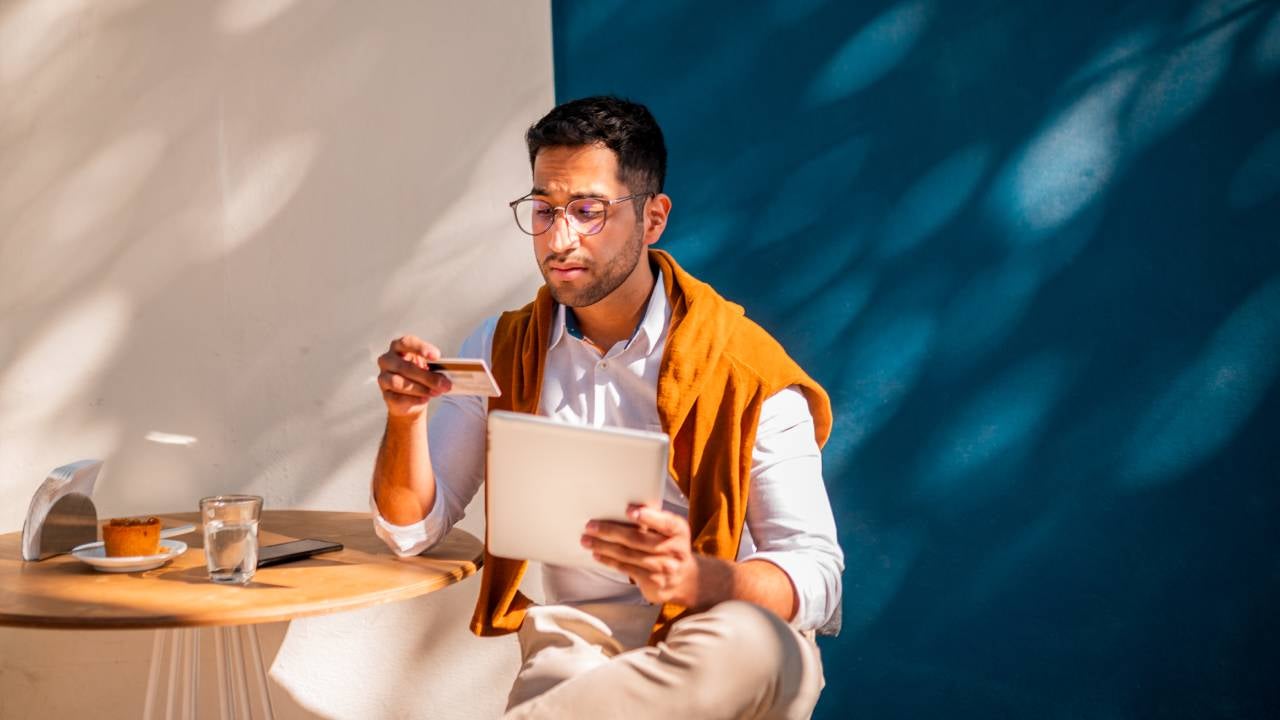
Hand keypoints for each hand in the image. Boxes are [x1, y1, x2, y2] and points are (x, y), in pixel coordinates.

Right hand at [376, 335, 452, 418]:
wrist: (413, 399)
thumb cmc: (421, 376)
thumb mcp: (429, 368)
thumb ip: (435, 368)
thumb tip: (445, 377)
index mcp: (398, 347)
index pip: (406, 342)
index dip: (421, 348)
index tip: (437, 356)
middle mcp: (387, 360)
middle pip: (405, 366)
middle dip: (427, 376)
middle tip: (444, 384)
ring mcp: (383, 377)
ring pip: (398, 383)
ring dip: (420, 388)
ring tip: (436, 392)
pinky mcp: (385, 394)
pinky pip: (397, 398)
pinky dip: (414, 399)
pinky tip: (425, 399)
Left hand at [582, 504, 704, 606]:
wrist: (685, 579)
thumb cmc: (671, 546)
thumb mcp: (670, 530)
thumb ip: (654, 520)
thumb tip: (622, 507)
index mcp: (679, 531)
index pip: (665, 522)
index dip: (648, 516)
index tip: (630, 510)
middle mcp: (674, 550)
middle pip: (638, 539)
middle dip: (611, 531)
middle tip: (591, 526)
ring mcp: (664, 568)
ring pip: (628, 555)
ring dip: (604, 546)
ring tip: (587, 540)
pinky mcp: (653, 582)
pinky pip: (626, 568)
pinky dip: (609, 560)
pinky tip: (597, 554)